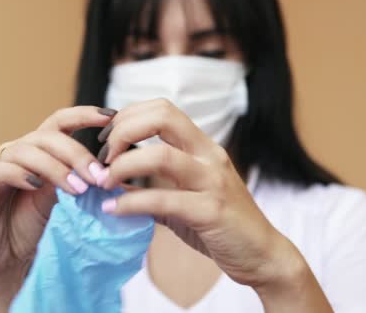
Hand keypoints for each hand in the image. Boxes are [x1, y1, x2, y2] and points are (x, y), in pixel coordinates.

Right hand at [0, 106, 113, 311]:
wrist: (7, 262)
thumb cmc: (39, 230)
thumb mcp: (70, 204)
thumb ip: (87, 186)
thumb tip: (121, 178)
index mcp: (43, 152)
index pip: (63, 123)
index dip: (85, 114)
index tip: (111, 117)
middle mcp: (20, 153)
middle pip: (48, 136)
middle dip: (76, 153)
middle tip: (96, 175)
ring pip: (26, 150)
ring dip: (54, 167)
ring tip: (76, 188)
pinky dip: (18, 173)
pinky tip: (36, 185)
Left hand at [96, 99, 330, 310]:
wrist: (262, 255)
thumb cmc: (221, 225)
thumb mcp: (185, 198)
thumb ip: (153, 187)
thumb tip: (112, 181)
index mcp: (203, 147)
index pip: (162, 109)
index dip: (128, 117)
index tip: (106, 141)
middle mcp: (210, 156)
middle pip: (162, 117)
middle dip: (123, 131)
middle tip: (103, 157)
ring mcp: (213, 181)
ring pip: (161, 155)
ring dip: (122, 166)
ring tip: (103, 182)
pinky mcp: (211, 210)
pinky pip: (163, 199)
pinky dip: (130, 202)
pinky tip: (113, 210)